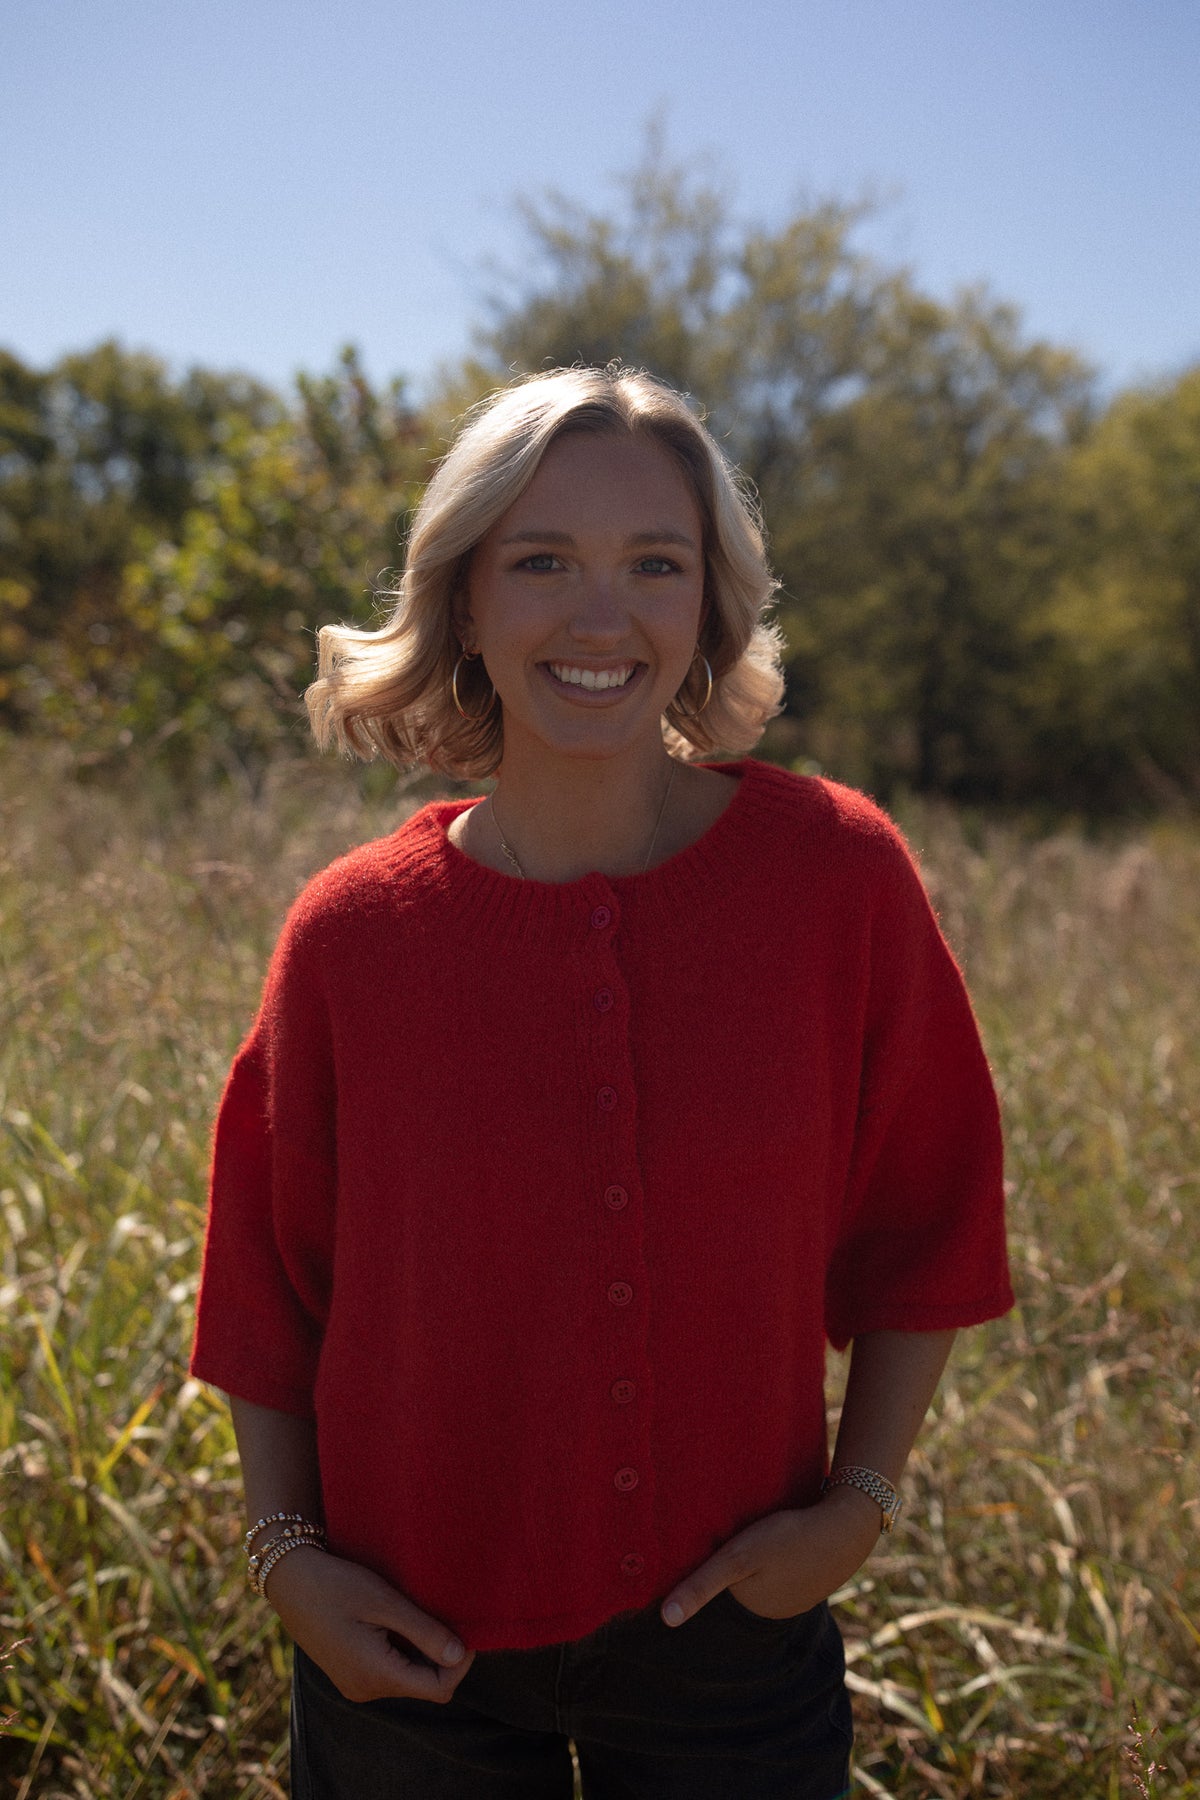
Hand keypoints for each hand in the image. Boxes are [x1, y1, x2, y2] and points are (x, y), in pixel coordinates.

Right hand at [264, 1546, 475, 1702]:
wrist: (289, 1580)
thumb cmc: (337, 1585)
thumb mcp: (385, 1602)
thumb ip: (424, 1632)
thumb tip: (459, 1655)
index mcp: (376, 1675)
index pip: (438, 1688)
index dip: (460, 1663)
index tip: (465, 1627)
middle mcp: (365, 1690)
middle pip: (424, 1685)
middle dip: (442, 1656)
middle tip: (445, 1614)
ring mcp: (355, 1684)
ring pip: (407, 1678)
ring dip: (421, 1651)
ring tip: (419, 1613)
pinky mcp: (349, 1673)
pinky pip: (388, 1671)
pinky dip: (402, 1651)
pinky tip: (398, 1620)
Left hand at [659, 1486, 882, 1625]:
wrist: (848, 1529)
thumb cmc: (789, 1540)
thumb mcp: (739, 1557)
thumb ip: (702, 1585)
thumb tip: (666, 1620)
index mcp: (750, 1607)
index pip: (712, 1589)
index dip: (699, 1568)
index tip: (686, 1546)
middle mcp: (770, 1609)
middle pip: (735, 1584)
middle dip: (725, 1565)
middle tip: (714, 1529)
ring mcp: (792, 1595)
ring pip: (757, 1576)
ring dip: (751, 1561)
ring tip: (739, 1529)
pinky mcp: (807, 1577)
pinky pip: (779, 1569)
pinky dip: (773, 1557)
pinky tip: (772, 1537)